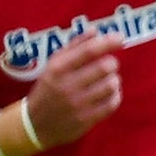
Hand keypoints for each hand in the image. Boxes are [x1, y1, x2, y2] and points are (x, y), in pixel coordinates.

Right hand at [25, 31, 123, 145]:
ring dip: (114, 80)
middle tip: (108, 65)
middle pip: (105, 67)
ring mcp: (77, 104)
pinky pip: (113, 103)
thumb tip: (95, 30)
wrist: (35, 124)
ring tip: (106, 81)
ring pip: (112, 84)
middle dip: (112, 63)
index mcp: (57, 68)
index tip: (120, 38)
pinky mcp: (86, 119)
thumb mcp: (54, 65)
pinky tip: (108, 94)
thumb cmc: (49, 88)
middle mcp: (66, 85)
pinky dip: (115, 96)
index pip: (88, 51)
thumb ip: (74, 46)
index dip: (107, 42)